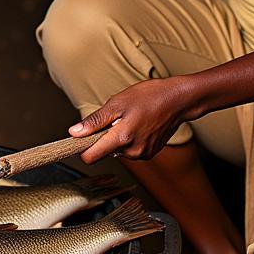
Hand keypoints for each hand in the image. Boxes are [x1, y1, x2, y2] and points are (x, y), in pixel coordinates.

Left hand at [68, 77, 195, 162]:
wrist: (179, 100)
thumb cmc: (150, 96)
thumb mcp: (117, 103)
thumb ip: (95, 121)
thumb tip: (74, 133)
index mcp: (122, 138)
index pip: (91, 157)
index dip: (83, 148)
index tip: (82, 138)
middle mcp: (132, 152)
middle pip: (104, 153)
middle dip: (104, 137)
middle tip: (116, 117)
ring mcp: (142, 154)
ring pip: (117, 151)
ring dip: (118, 138)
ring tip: (131, 119)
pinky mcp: (149, 154)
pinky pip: (130, 150)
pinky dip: (130, 139)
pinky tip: (139, 125)